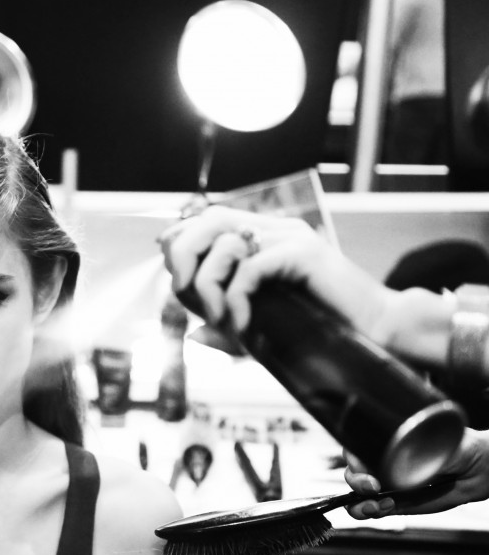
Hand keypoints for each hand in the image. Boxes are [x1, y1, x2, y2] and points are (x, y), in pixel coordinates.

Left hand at [158, 206, 392, 341]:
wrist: (379, 331)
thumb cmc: (325, 329)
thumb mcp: (267, 325)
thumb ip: (231, 323)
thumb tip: (193, 334)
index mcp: (267, 236)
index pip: (208, 220)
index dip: (181, 243)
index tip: (176, 279)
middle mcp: (277, 228)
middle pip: (209, 220)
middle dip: (184, 255)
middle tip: (184, 294)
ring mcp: (291, 237)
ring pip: (225, 242)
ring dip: (208, 283)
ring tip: (217, 317)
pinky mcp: (303, 253)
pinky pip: (250, 269)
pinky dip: (236, 299)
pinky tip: (243, 325)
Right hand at [344, 429, 488, 518]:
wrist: (478, 468)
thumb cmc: (459, 447)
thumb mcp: (436, 444)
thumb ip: (418, 452)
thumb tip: (400, 463)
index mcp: (384, 442)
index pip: (354, 447)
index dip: (354, 460)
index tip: (370, 472)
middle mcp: (381, 461)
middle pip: (351, 471)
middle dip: (356, 482)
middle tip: (373, 488)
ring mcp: (386, 484)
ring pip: (355, 494)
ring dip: (358, 503)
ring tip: (377, 506)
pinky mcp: (395, 503)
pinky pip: (371, 510)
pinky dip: (369, 512)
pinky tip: (386, 507)